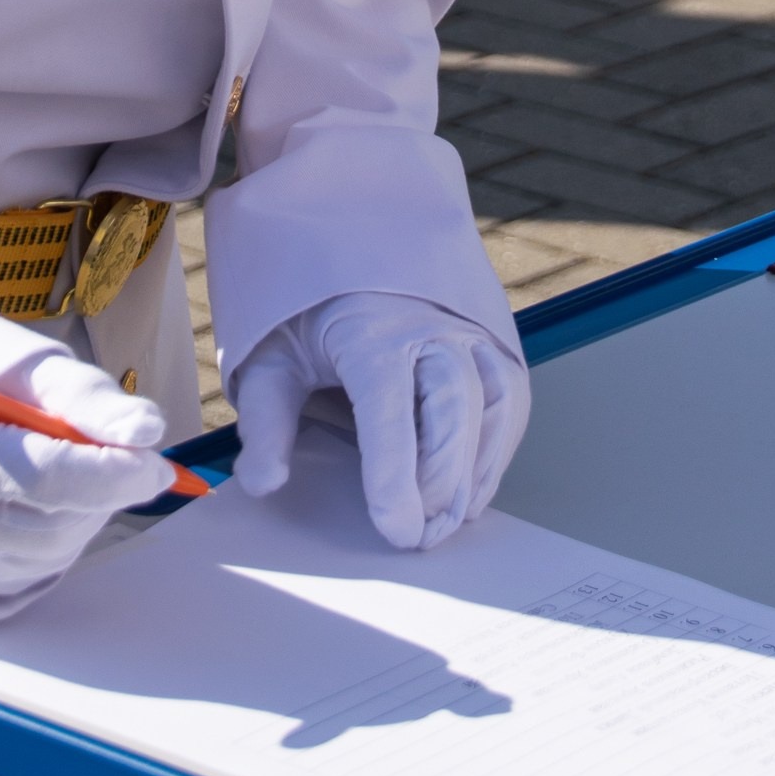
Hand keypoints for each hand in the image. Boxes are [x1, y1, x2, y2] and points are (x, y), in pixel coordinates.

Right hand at [0, 334, 175, 604]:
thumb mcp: (28, 373)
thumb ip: (87, 398)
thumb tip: (149, 430)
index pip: (55, 480)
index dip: (114, 471)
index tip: (154, 455)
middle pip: (69, 518)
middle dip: (104, 483)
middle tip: (107, 447)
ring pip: (66, 544)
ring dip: (87, 505)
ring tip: (66, 462)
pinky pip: (48, 563)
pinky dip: (66, 527)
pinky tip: (50, 495)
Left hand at [232, 293, 530, 552]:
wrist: (348, 236)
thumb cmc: (309, 305)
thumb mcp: (270, 355)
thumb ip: (266, 423)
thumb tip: (263, 482)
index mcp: (368, 328)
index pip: (388, 406)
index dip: (394, 473)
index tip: (396, 529)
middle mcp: (429, 323)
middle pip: (454, 405)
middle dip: (442, 480)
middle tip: (420, 538)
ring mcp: (468, 327)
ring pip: (494, 401)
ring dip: (477, 470)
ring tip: (449, 522)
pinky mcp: (491, 338)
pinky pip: (510, 396)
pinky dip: (498, 448)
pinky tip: (472, 488)